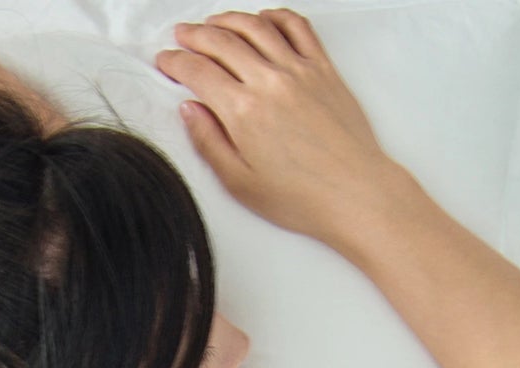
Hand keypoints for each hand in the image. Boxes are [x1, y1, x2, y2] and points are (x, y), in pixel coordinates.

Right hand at [155, 8, 394, 244]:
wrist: (354, 192)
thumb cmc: (299, 197)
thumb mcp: (240, 183)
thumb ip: (209, 142)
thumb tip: (189, 109)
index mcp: (243, 112)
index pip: (199, 72)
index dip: (175, 62)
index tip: (165, 61)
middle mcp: (269, 81)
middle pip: (222, 41)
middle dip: (194, 35)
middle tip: (181, 35)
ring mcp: (299, 70)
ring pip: (256, 26)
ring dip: (228, 19)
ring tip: (212, 23)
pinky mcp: (323, 68)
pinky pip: (297, 26)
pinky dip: (274, 16)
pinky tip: (261, 20)